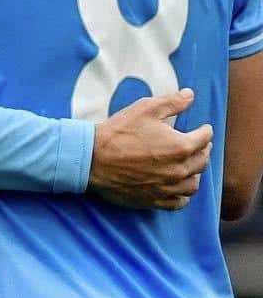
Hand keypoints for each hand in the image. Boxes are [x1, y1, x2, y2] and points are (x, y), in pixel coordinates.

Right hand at [88, 89, 212, 209]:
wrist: (92, 158)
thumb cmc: (118, 132)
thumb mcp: (144, 109)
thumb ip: (172, 102)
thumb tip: (190, 95)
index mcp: (181, 146)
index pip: (204, 138)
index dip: (205, 130)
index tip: (204, 128)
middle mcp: (179, 169)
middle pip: (203, 161)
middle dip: (203, 151)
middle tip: (199, 145)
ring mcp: (167, 187)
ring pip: (193, 185)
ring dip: (195, 174)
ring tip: (190, 167)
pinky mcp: (154, 200)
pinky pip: (179, 202)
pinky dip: (182, 195)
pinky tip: (178, 187)